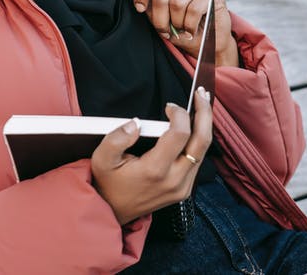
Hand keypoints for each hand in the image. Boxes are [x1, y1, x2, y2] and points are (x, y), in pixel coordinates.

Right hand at [90, 88, 212, 225]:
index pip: (180, 134)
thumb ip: (116, 138)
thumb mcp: (101, 159)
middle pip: (202, 141)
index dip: (179, 114)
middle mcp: (174, 180)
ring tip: (201, 104)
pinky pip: (198, 160)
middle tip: (201, 93)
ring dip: (204, 125)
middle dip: (204, 113)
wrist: (112, 212)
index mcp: (155, 171)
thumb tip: (136, 123)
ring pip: (204, 150)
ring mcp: (183, 187)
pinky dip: (199, 139)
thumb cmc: (108, 183)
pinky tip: (195, 125)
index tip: (169, 106)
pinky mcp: (185, 190)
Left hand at [119, 0, 237, 67]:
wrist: (209, 43)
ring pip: (177, 4)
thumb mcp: (157, 14)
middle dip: (160, 20)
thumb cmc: (181, 28)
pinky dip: (190, 26)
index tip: (140, 9)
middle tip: (166, 30)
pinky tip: (193, 30)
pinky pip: (193, 11)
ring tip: (182, 29)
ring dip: (177, 24)